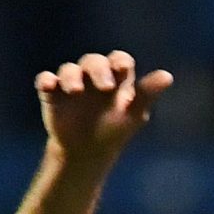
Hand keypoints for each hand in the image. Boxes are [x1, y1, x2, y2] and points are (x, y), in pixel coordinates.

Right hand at [36, 52, 172, 162]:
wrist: (87, 152)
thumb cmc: (115, 130)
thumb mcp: (133, 114)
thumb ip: (148, 93)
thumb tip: (168, 76)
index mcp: (116, 78)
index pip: (119, 60)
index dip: (119, 62)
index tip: (122, 69)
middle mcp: (93, 76)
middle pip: (93, 61)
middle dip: (98, 69)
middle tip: (105, 87)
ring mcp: (72, 83)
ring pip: (69, 69)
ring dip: (71, 76)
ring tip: (75, 90)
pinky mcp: (52, 93)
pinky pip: (45, 81)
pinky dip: (45, 81)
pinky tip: (48, 85)